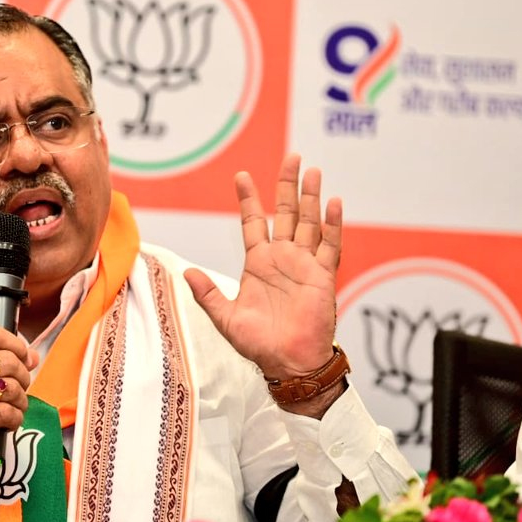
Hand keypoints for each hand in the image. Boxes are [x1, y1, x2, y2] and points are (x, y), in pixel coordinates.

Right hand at [0, 326, 37, 487]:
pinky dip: (15, 419)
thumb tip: (33, 357)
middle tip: (19, 388)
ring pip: (11, 388)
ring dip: (21, 400)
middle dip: (23, 377)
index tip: (25, 358)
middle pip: (10, 362)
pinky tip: (9, 422)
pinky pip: (7, 413)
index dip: (18, 345)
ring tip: (15, 407)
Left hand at [184, 153, 341, 380]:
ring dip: (311, 197)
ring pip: (310, 222)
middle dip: (287, 186)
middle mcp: (283, 259)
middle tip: (292, 158)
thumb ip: (208, 294)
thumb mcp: (226, 318)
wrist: (288, 364)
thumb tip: (187, 272)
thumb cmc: (259, 344)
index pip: (253, 222)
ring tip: (313, 171)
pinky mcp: (323, 277)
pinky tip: (334, 203)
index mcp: (259, 264)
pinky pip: (330, 246)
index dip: (248, 199)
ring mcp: (304, 265)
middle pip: (286, 213)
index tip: (242, 176)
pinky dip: (333, 224)